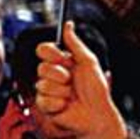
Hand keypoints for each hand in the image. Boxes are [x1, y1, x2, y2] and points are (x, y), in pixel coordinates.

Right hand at [0, 99, 39, 138]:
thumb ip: (27, 137)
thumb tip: (33, 123)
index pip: (5, 121)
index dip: (11, 109)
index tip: (19, 99)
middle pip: (2, 120)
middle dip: (13, 109)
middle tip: (25, 102)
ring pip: (5, 124)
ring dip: (18, 116)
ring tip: (29, 114)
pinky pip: (14, 134)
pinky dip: (23, 127)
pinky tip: (31, 126)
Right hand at [35, 22, 127, 138]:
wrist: (98, 114)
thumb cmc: (97, 89)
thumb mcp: (88, 63)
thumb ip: (75, 44)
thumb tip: (68, 24)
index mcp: (62, 63)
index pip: (43, 50)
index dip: (51, 54)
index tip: (63, 59)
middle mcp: (52, 76)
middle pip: (41, 67)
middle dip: (59, 74)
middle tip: (71, 80)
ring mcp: (47, 91)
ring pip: (42, 84)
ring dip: (61, 91)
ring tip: (72, 96)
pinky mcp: (45, 106)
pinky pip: (43, 100)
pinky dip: (59, 103)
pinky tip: (67, 106)